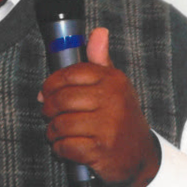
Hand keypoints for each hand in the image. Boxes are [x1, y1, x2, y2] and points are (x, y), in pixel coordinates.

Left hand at [39, 28, 161, 186]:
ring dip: (53, 131)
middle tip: (49, 113)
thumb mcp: (116, 85)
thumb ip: (101, 60)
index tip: (46, 92)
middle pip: (61, 99)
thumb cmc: (121, 116)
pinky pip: (65, 146)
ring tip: (57, 132)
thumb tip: (99, 32)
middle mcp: (112, 100)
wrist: (140, 154)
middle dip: (48, 109)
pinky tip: (66, 146)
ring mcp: (107, 126)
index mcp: (113, 80)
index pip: (70, 74)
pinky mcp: (100, 150)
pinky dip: (60, 149)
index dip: (51, 84)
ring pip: (60, 124)